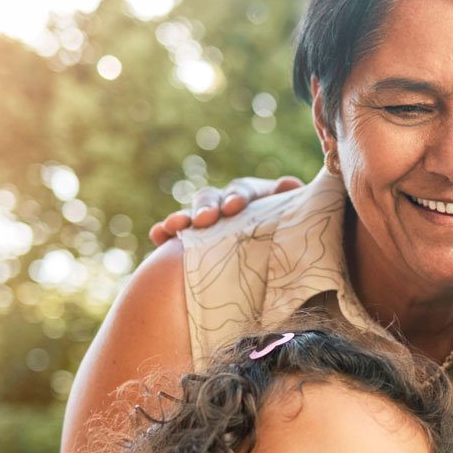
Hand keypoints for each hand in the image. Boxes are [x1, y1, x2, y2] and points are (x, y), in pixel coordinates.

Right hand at [147, 175, 302, 245]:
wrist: (278, 269)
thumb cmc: (291, 245)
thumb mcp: (295, 227)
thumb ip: (294, 209)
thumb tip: (289, 184)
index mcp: (254, 199)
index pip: (243, 191)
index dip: (238, 197)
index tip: (234, 207)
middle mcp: (227, 206)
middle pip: (212, 198)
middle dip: (207, 207)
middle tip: (204, 221)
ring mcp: (208, 224)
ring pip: (191, 215)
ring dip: (181, 218)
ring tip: (171, 227)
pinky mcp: (192, 243)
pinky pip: (175, 235)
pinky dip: (165, 233)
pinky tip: (157, 235)